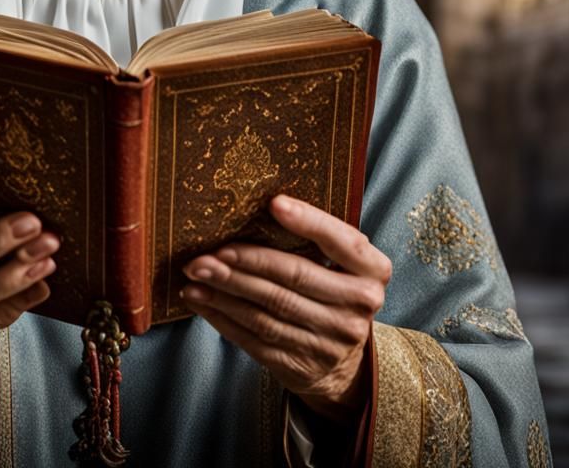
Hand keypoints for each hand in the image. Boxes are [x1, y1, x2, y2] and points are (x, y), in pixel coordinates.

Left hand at [181, 195, 391, 421]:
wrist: (344, 364)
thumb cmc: (332, 293)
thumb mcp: (342, 266)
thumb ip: (318, 239)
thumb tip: (263, 205)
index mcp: (372, 272)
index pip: (341, 241)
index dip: (308, 221)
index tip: (274, 203)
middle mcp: (358, 307)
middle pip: (293, 277)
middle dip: (245, 262)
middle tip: (208, 252)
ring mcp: (331, 341)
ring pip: (268, 310)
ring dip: (225, 290)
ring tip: (195, 273)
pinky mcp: (302, 365)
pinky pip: (255, 338)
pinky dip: (222, 317)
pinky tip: (200, 300)